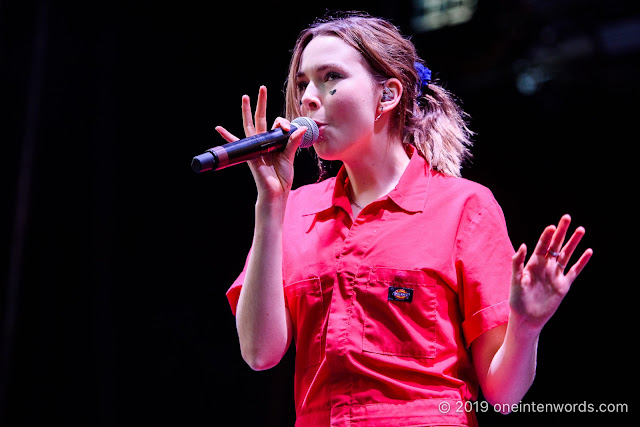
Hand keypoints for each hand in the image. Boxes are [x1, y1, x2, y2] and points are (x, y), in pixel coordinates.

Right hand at [214, 86, 306, 201]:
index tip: (289, 128)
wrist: (276, 192)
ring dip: (247, 110)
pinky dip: (227, 137)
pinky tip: (219, 128)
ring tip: (245, 96)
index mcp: (273, 142)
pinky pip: (238, 143)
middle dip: (261, 103)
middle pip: (261, 118)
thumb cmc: (282, 177)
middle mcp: (263, 142)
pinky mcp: (250, 154)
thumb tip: (301, 127)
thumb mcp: (289, 157)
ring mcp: (255, 146)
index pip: (277, 125)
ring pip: (250, 125)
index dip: (283, 123)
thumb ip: (293, 142)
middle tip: (261, 88)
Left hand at [510, 214, 592, 330]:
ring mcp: (556, 275)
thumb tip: (523, 245)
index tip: (552, 226)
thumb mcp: (515, 280)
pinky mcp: (564, 285)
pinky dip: (582, 262)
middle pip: (555, 246)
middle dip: (561, 232)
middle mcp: (546, 266)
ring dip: (574, 243)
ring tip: (581, 229)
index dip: (547, 236)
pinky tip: (588, 251)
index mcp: (533, 263)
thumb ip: (517, 262)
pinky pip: (574, 271)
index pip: (542, 246)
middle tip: (567, 217)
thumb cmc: (517, 300)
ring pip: (567, 255)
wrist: (527, 318)